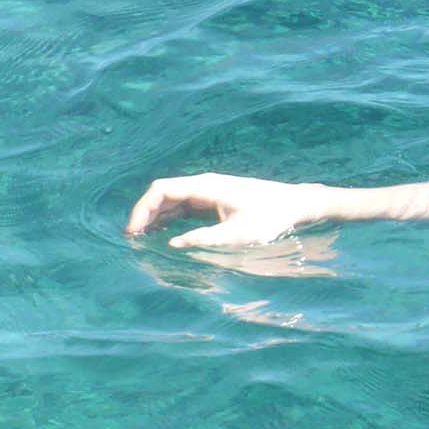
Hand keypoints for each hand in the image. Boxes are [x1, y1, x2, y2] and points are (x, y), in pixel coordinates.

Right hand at [125, 173, 330, 248]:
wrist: (295, 205)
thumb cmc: (271, 218)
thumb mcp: (238, 234)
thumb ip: (204, 239)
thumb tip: (173, 243)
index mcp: (206, 186)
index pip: (162, 190)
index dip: (142, 208)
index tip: (133, 230)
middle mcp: (204, 185)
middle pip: (163, 194)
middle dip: (144, 214)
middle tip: (132, 238)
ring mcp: (209, 191)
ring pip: (172, 200)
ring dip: (155, 217)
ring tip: (141, 238)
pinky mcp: (215, 200)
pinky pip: (184, 206)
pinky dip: (170, 217)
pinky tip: (162, 233)